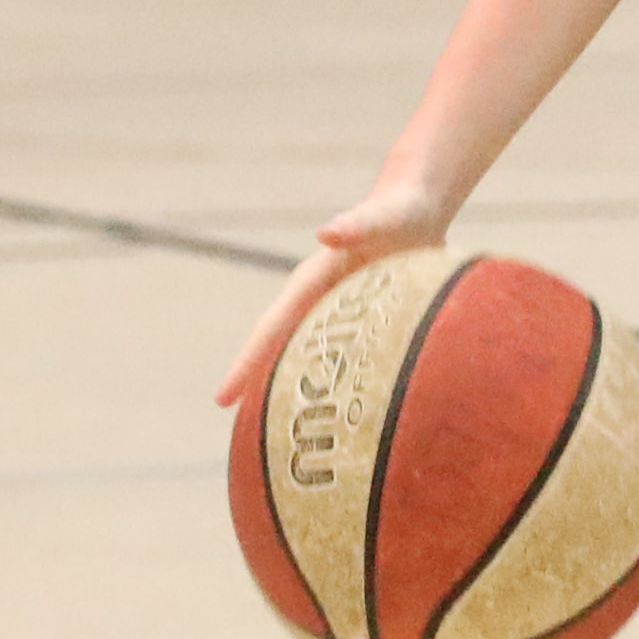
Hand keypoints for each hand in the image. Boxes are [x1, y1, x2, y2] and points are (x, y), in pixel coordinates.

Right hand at [214, 187, 454, 407]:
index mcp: (313, 281)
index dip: (246, 364)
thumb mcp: (382, 218)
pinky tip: (335, 404)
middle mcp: (317, 297)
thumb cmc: (400, 212)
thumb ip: (357, 224)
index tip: (222, 399)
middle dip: (259, 384)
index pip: (271, 329)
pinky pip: (338, 352)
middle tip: (242, 431)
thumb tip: (326, 233)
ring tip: (277, 426)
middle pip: (279, 348)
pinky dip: (330, 376)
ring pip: (306, 353)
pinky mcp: (360, 314)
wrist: (416, 208)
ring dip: (290, 383)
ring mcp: (336, 307)